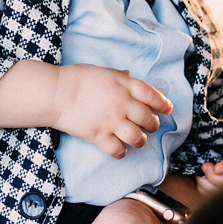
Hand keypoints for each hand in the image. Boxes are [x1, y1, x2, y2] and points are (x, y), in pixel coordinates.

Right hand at [51, 65, 170, 158]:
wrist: (55, 93)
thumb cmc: (76, 78)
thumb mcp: (102, 71)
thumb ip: (119, 75)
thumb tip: (129, 75)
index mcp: (124, 85)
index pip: (152, 95)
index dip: (163, 103)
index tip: (167, 109)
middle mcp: (121, 104)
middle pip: (148, 119)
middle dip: (153, 125)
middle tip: (150, 126)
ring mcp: (111, 121)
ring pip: (138, 138)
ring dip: (140, 140)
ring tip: (136, 139)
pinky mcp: (99, 136)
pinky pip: (118, 150)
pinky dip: (122, 152)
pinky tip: (120, 148)